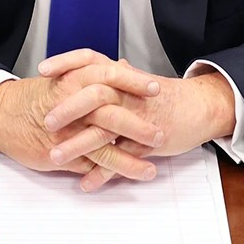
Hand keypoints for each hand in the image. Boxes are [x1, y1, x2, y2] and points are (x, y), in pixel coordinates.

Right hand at [0, 51, 162, 190]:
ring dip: (130, 158)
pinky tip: (129, 177)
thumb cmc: (34, 96)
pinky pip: (90, 165)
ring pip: (104, 145)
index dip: (133, 82)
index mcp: (73, 81)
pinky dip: (111, 172)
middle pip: (111, 113)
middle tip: (160, 132)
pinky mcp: (60, 154)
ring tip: (152, 166)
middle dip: (138, 124)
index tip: (155, 87)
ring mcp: (66, 133)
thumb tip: (121, 66)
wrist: (0, 113)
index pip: (109, 77)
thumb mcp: (63, 77)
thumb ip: (92, 74)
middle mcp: (71, 106)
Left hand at [41, 52, 237, 191]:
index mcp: (121, 76)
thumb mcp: (138, 81)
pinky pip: (122, 158)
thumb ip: (118, 75)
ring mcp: (137, 118)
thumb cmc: (166, 96)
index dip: (66, 63)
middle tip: (47, 122)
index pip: (90, 60)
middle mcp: (127, 94)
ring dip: (77, 145)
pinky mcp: (148, 142)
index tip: (43, 70)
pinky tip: (86, 183)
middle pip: (94, 95)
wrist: (200, 107)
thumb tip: (107, 64)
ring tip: (55, 157)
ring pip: (104, 130)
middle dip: (68, 109)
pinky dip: (103, 172)